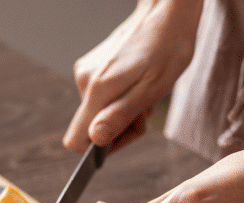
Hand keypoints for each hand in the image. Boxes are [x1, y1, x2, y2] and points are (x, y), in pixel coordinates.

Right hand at [63, 0, 202, 152]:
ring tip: (145, 91)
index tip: (124, 135)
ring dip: (123, 110)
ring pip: (97, 111)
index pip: (76, 141)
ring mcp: (86, 73)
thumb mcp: (153, 88)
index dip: (99, 148)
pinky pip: (100, 97)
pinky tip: (137, 82)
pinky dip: (120, 97)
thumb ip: (121, 115)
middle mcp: (85, 81)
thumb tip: (96, 140)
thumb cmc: (168, 46)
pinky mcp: (91, 67)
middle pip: (91, 127)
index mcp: (98, 89)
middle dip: (119, 126)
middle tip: (145, 110)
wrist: (165, 11)